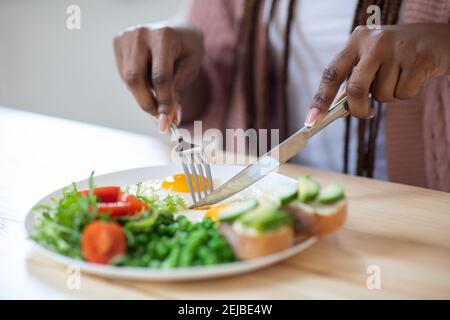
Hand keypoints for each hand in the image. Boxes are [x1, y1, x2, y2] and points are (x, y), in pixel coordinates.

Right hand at [113, 23, 203, 131]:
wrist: (179, 30)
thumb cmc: (187, 49)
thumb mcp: (191, 69)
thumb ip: (178, 93)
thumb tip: (169, 120)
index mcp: (164, 35)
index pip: (160, 76)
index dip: (163, 102)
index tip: (166, 123)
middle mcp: (141, 33)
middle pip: (135, 79)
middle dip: (147, 103)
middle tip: (159, 118)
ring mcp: (126, 37)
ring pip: (128, 80)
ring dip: (144, 94)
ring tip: (159, 90)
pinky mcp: (118, 43)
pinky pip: (124, 76)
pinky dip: (138, 85)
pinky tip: (149, 78)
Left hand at [305, 23, 449, 125]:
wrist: (438, 39)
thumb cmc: (396, 55)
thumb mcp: (371, 59)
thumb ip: (355, 79)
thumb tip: (337, 110)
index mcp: (356, 41)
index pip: (331, 73)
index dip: (320, 99)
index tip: (311, 120)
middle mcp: (373, 42)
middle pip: (355, 89)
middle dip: (358, 109)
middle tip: (365, 114)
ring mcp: (396, 49)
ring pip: (381, 95)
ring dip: (388, 96)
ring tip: (398, 77)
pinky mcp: (418, 59)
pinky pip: (403, 93)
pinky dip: (406, 93)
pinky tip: (413, 76)